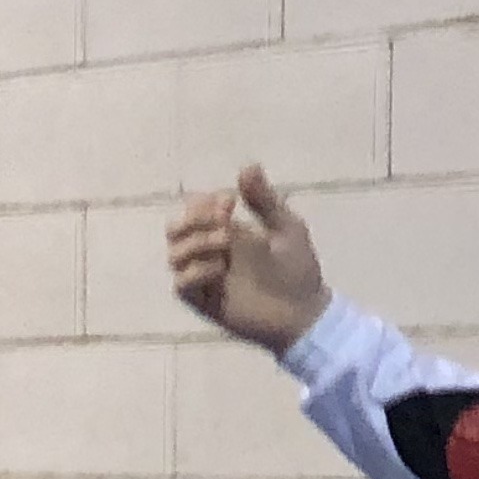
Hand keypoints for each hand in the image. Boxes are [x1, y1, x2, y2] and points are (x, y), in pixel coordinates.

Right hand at [166, 165, 331, 354]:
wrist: (304, 312)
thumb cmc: (298, 270)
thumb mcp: (286, 228)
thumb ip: (264, 201)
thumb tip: (246, 166)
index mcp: (225, 232)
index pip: (194, 210)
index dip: (204, 202)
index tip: (231, 202)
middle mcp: (208, 253)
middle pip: (174, 228)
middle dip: (193, 219)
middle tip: (223, 220)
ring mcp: (203, 277)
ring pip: (174, 253)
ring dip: (198, 242)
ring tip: (227, 244)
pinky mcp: (202, 302)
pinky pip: (181, 283)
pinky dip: (197, 271)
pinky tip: (221, 269)